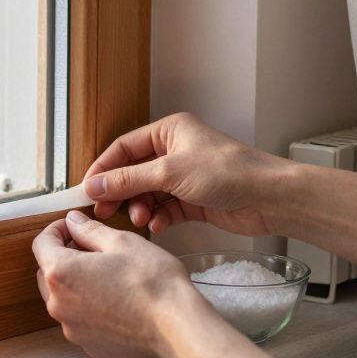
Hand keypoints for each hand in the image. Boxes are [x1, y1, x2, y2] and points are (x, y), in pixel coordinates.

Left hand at [32, 211, 206, 357]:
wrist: (176, 328)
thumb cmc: (153, 284)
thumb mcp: (122, 241)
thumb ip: (89, 230)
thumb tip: (73, 222)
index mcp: (61, 273)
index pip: (42, 243)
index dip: (57, 229)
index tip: (73, 226)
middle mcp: (58, 304)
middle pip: (47, 272)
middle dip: (63, 255)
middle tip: (90, 247)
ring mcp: (72, 328)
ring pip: (62, 297)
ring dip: (74, 282)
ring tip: (105, 273)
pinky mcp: (88, 344)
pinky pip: (78, 319)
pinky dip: (87, 306)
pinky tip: (114, 298)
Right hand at [82, 112, 287, 236]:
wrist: (270, 198)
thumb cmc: (229, 172)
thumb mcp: (170, 172)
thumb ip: (128, 180)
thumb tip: (94, 184)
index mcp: (169, 132)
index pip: (124, 148)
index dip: (103, 169)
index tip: (87, 190)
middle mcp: (175, 151)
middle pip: (133, 172)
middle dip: (120, 192)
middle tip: (105, 211)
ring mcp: (184, 177)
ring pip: (148, 193)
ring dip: (140, 207)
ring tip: (140, 219)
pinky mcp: (193, 200)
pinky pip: (164, 209)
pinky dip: (158, 217)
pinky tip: (157, 225)